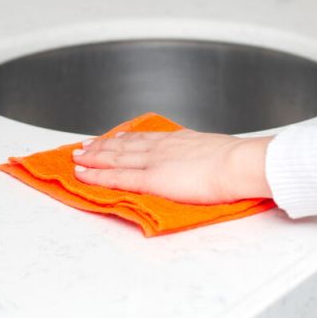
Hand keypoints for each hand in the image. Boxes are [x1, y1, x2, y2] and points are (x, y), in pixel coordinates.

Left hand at [72, 130, 272, 203]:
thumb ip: (204, 156)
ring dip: (93, 157)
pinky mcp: (151, 179)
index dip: (124, 138)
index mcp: (179, 140)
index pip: (144, 138)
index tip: (112, 138)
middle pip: (124, 145)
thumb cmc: (237, 162)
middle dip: (101, 146)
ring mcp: (154, 161)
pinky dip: (96, 175)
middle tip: (84, 147)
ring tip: (77, 158)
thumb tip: (207, 162)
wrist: (239, 164)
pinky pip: (116, 177)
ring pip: (114, 157)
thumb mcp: (217, 151)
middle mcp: (162, 147)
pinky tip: (83, 174)